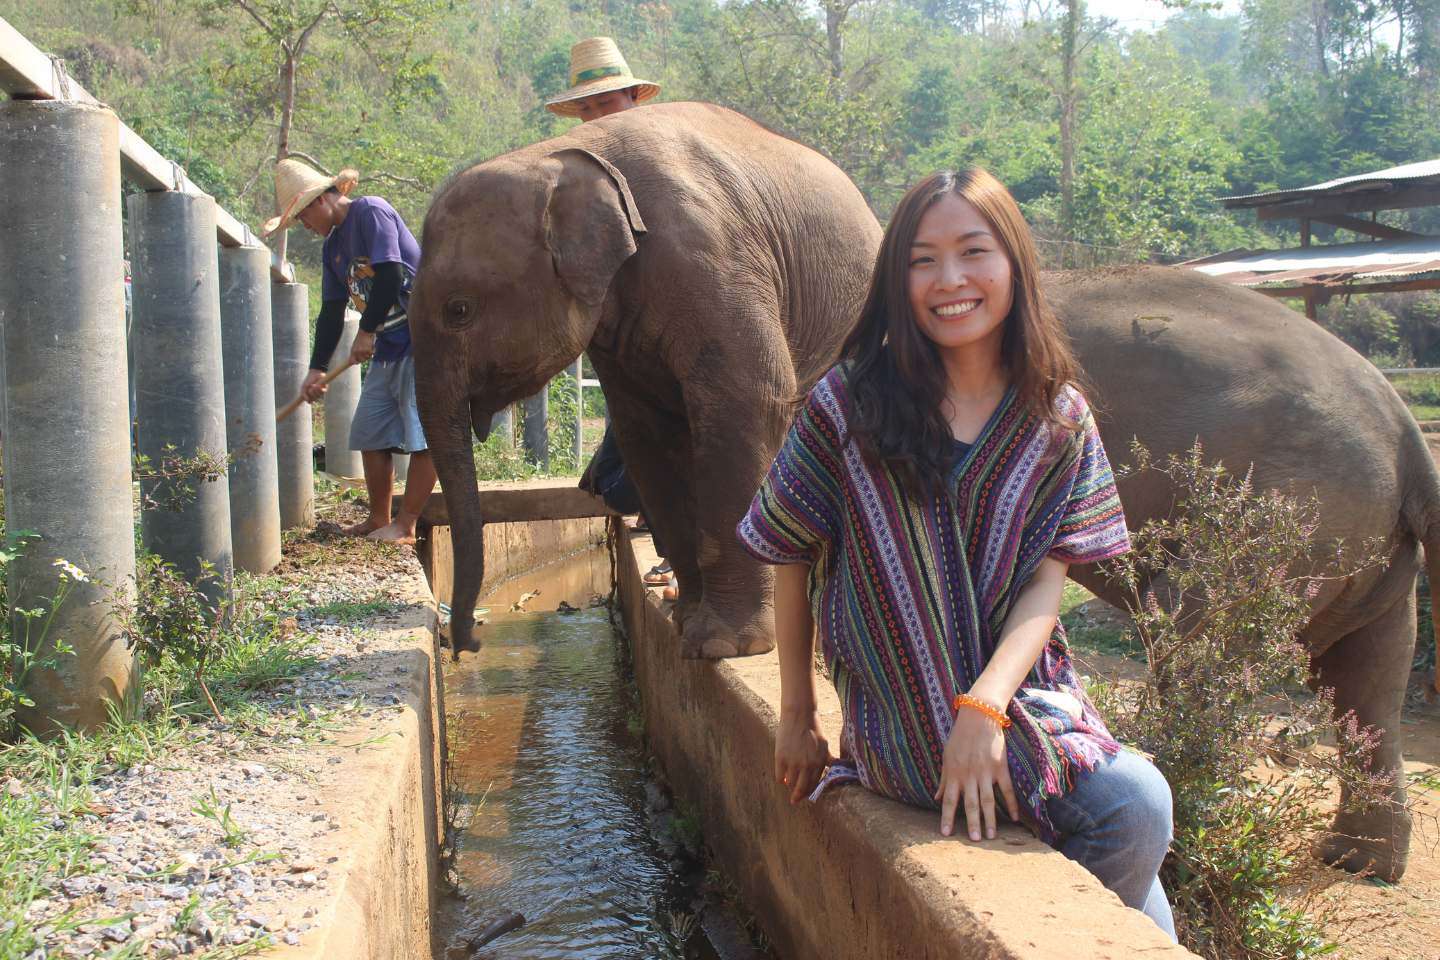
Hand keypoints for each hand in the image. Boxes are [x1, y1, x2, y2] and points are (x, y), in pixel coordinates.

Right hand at [301, 369, 327, 402]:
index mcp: (310, 395)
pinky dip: (319, 389)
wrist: (313, 374)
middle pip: (314, 399)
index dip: (309, 401)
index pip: (310, 401)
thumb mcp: (303, 388)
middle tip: (310, 388)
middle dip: (311, 394)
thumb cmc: (308, 381)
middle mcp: (316, 395)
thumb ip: (304, 395)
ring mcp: (320, 392)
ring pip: (318, 396)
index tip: (308, 398)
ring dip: (315, 391)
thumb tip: (309, 403)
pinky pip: (322, 392)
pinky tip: (317, 385)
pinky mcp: (325, 389)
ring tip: (313, 385)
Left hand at [348, 330, 375, 365]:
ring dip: (369, 354)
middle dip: (364, 358)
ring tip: (368, 347)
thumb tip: (354, 360)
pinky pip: (371, 354)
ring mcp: (362, 352)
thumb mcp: (355, 345)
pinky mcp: (368, 350)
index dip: (355, 362)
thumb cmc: (361, 338)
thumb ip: (355, 353)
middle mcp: (357, 352)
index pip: (352, 360)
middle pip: (361, 360)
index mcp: (353, 351)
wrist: (365, 332)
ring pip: (367, 357)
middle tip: (366, 353)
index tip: (357, 362)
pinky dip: (372, 350)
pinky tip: (371, 346)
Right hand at [775, 708, 831, 804]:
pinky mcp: (781, 758)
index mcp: (819, 763)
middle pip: (801, 789)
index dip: (809, 792)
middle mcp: (807, 765)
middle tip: (794, 800)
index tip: (806, 796)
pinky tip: (782, 777)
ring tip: (788, 785)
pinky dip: (781, 779)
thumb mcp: (825, 746)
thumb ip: (829, 760)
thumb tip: (837, 769)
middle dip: (798, 796)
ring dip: (789, 786)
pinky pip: (779, 776)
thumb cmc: (813, 729)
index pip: (814, 785)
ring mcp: (793, 762)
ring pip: (790, 783)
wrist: (799, 715)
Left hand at [934, 701, 1019, 840]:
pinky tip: (1014, 817)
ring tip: (992, 836)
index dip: (946, 817)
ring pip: (988, 800)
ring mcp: (985, 772)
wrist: (979, 716)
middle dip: (971, 823)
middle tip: (975, 841)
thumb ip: (943, 779)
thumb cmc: (960, 737)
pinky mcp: (1000, 767)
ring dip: (990, 819)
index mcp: (954, 773)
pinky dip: (1011, 804)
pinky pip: (1007, 789)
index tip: (945, 833)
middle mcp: (969, 775)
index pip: (948, 800)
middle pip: (970, 804)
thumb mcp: (946, 756)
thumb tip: (935, 797)